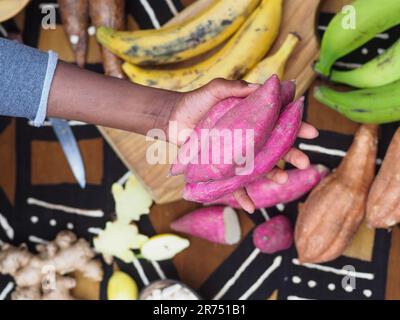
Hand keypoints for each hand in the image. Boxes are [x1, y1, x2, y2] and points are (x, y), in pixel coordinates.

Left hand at [169, 78, 318, 212]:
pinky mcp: (224, 167)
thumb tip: (263, 87)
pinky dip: (243, 196)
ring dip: (273, 175)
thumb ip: (237, 87)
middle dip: (292, 154)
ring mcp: (238, 153)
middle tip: (304, 162)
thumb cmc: (198, 102)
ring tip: (282, 180)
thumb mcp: (217, 89)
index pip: (280, 122)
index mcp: (253, 117)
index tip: (312, 133)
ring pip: (261, 167)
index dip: (296, 126)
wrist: (174, 119)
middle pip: (276, 148)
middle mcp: (250, 137)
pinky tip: (251, 207)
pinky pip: (236, 184)